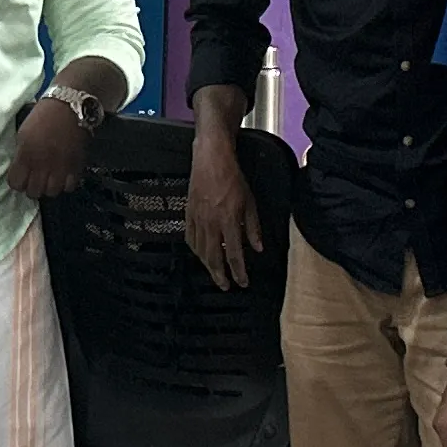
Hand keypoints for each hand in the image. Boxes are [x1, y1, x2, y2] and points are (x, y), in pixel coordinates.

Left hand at [6, 95, 91, 200]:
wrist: (69, 105)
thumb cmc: (42, 116)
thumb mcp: (23, 133)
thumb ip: (21, 154)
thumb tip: (21, 169)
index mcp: (25, 155)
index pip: (16, 184)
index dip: (17, 182)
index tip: (21, 176)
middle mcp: (41, 165)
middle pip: (34, 192)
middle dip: (32, 187)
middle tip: (36, 177)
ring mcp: (60, 168)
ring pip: (51, 192)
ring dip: (49, 186)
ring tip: (50, 177)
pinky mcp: (76, 166)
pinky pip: (69, 187)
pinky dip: (65, 183)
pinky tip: (63, 175)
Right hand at [184, 128, 260, 288]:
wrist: (211, 160)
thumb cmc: (232, 177)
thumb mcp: (250, 202)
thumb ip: (253, 227)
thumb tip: (257, 247)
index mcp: (228, 221)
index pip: (233, 255)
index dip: (238, 272)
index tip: (242, 282)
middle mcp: (211, 224)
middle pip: (214, 258)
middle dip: (220, 276)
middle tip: (226, 286)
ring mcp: (198, 220)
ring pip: (201, 251)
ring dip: (208, 266)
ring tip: (215, 274)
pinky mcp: (189, 214)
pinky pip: (190, 238)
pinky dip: (195, 250)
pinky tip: (200, 254)